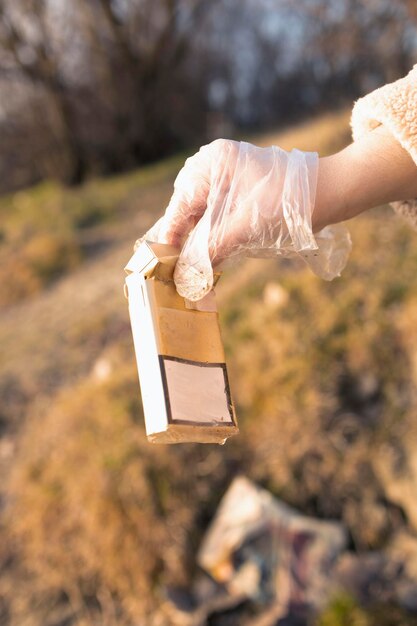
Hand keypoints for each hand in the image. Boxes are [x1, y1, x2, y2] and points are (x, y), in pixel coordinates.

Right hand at [143, 139, 350, 300]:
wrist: (332, 192)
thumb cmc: (289, 204)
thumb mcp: (245, 229)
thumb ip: (211, 250)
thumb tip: (187, 277)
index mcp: (212, 163)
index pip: (180, 204)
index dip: (171, 237)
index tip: (163, 264)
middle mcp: (215, 163)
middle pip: (187, 208)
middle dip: (184, 239)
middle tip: (178, 270)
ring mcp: (227, 174)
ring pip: (202, 211)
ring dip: (199, 238)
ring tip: (193, 266)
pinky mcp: (240, 186)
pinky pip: (217, 211)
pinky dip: (214, 232)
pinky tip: (212, 252)